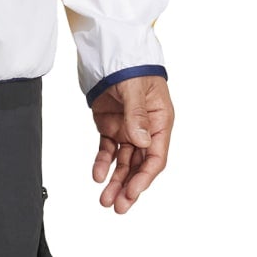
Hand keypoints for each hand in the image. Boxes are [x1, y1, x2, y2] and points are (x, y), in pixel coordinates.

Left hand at [89, 74, 172, 212]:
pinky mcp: (111, 125)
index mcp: (160, 120)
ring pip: (123, 162)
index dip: (145, 176)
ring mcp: (128, 128)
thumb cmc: (132, 65)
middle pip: (140, 164)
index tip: (133, 192)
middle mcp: (146, 129)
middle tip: (119, 206)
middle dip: (129, 186)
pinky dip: (102, 162)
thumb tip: (142, 140)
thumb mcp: (135, 87)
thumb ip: (137, 114)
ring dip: (115, 181)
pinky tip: (96, 175)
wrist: (112, 50)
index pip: (156, 156)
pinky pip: (107, 149)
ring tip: (105, 200)